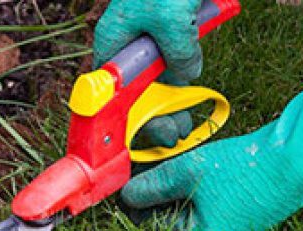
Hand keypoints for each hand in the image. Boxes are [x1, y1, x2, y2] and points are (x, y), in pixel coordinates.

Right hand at [93, 0, 203, 147]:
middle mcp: (127, 45)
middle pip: (135, 92)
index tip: (142, 141)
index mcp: (114, 41)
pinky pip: (173, 64)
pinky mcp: (171, 33)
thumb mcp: (172, 18)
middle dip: (152, 116)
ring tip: (183, 126)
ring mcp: (149, 40)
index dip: (124, 120)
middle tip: (173, 135)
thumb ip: (178, 53)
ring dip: (169, 103)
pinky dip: (182, 82)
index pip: (111, 93)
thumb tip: (187, 77)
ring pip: (156, 82)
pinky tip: (191, 99)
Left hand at [120, 122, 302, 230]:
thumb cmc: (245, 168)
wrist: (299, 157)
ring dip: (176, 191)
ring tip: (168, 166)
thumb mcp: (188, 172)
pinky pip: (211, 206)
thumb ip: (153, 186)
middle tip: (142, 171)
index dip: (134, 204)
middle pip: (171, 222)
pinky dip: (199, 190)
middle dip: (156, 197)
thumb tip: (127, 197)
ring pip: (191, 212)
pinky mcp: (246, 214)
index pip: (152, 228)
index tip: (123, 183)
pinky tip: (196, 168)